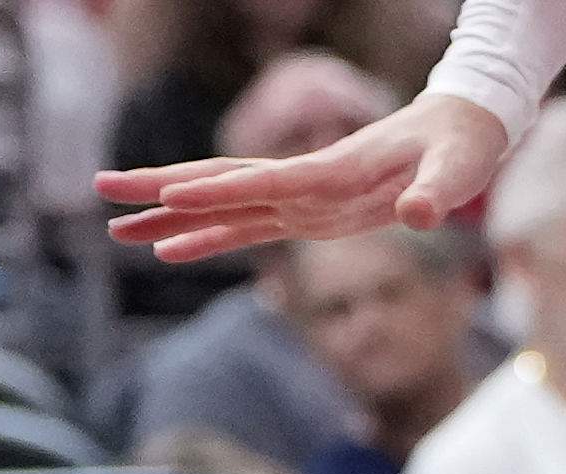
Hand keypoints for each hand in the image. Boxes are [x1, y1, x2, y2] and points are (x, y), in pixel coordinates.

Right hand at [97, 95, 509, 263]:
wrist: (460, 132)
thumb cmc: (460, 149)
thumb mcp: (458, 171)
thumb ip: (437, 195)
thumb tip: (418, 216)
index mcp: (335, 170)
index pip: (266, 181)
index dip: (220, 189)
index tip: (169, 192)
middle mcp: (308, 182)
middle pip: (221, 183)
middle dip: (162, 190)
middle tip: (104, 193)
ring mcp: (304, 198)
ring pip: (224, 205)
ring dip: (171, 218)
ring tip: (118, 231)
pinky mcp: (311, 212)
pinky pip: (250, 226)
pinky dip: (211, 237)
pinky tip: (173, 250)